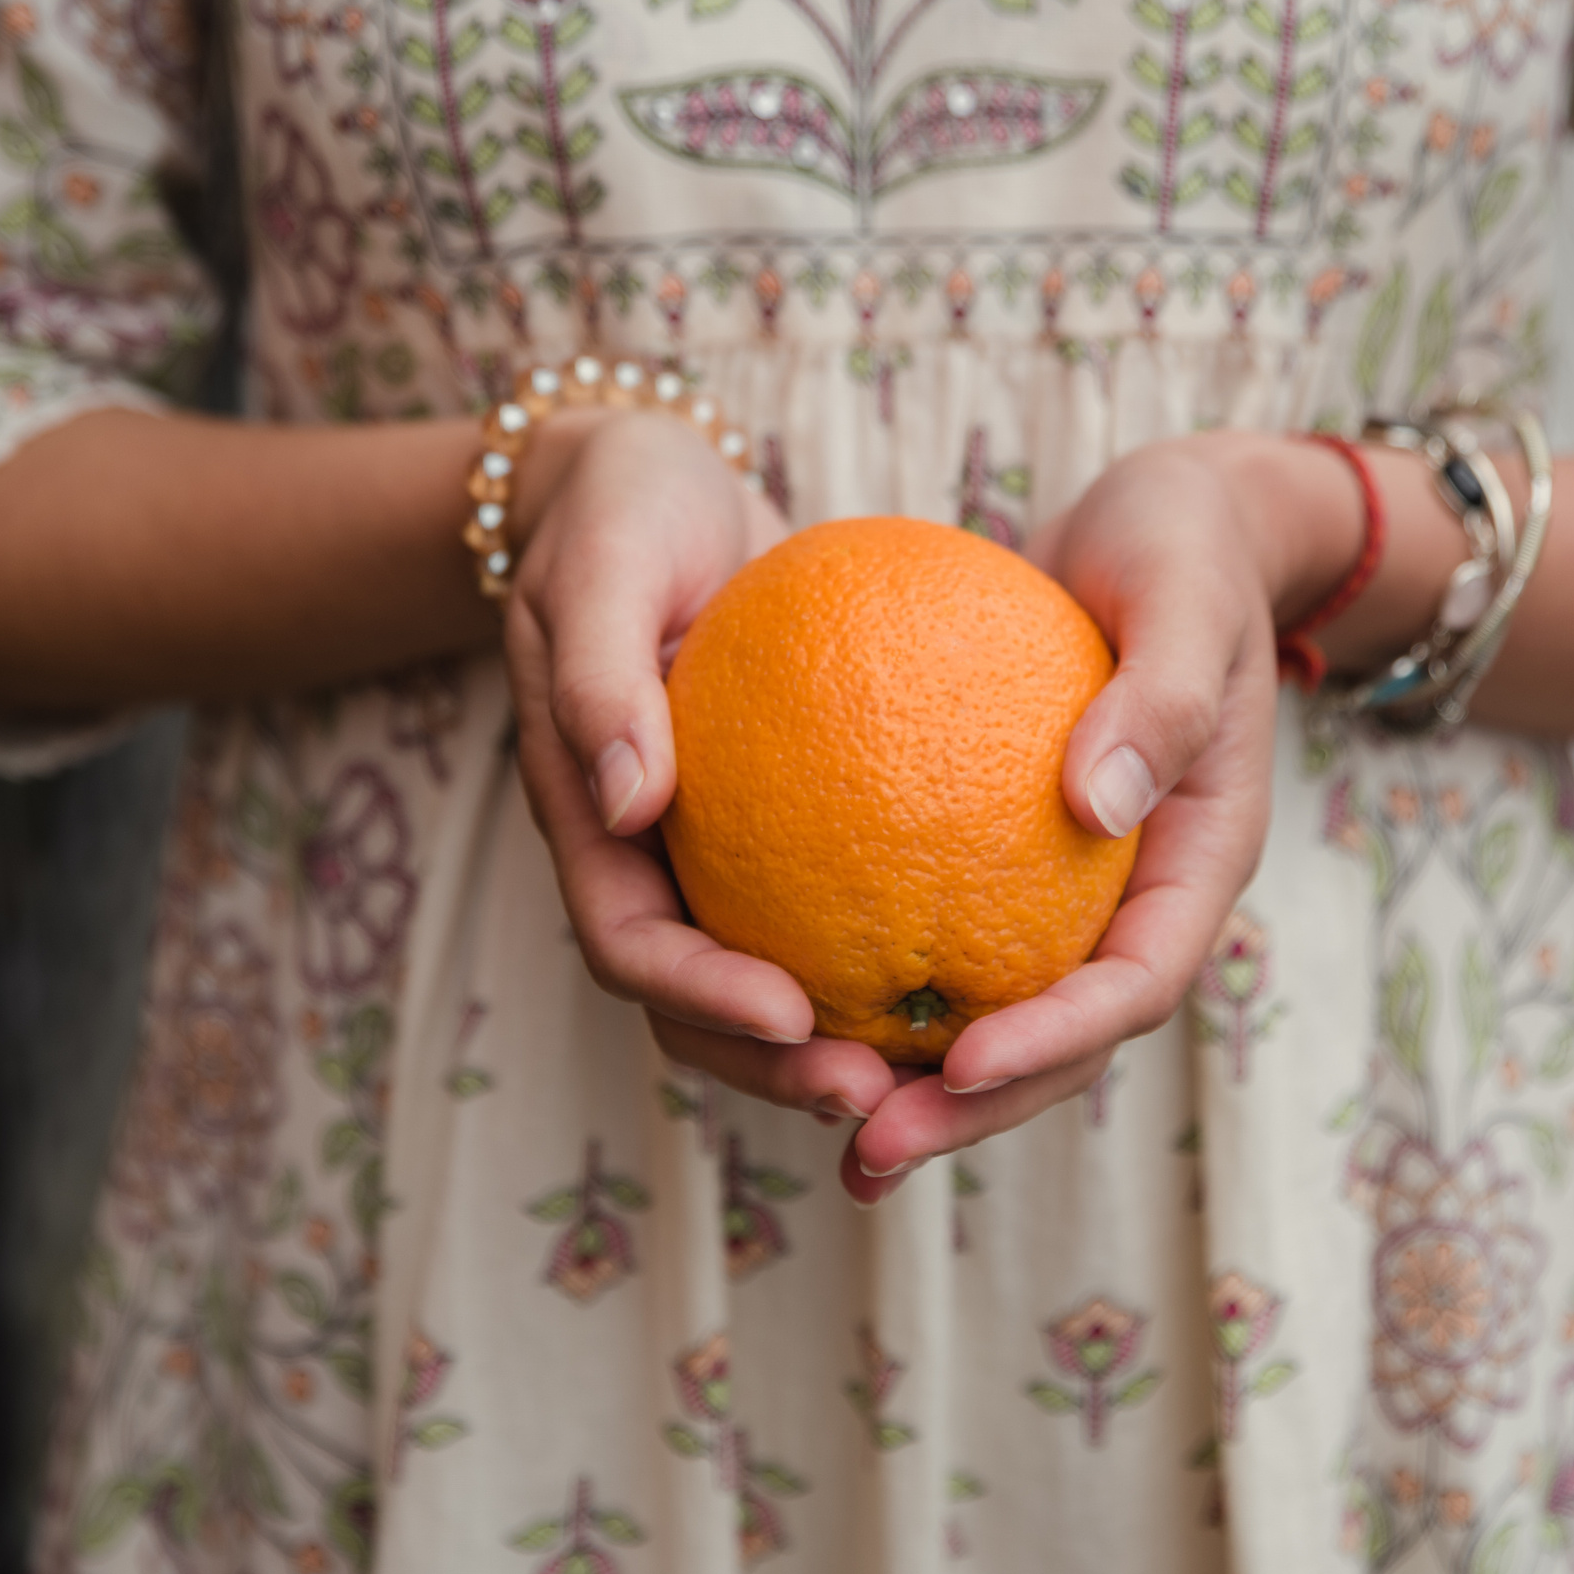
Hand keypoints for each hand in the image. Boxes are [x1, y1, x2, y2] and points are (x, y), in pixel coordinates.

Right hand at [504, 411, 913, 1122]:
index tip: (789, 1012)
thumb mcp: (599, 566)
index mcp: (589, 818)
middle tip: (878, 1093)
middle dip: (773, 1062)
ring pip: (761, 977)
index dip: (697, 997)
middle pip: (693, 1004)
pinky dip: (885, 948)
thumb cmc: (618, 511)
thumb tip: (630, 802)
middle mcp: (645, 856)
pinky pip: (830, 904)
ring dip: (833, 1037)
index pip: (628, 943)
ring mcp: (711, 848)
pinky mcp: (780, 822)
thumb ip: (600, 678)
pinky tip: (984, 960)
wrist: (651, 481)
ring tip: (934, 1071)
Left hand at [838, 433, 1354, 1202]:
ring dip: (919, 1085)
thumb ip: (1159, 698)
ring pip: (998, 1016)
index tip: (964, 1059)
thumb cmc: (1186, 551)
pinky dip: (874, 984)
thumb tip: (1097, 804)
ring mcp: (1070, 892)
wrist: (1166, 526)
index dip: (1058, 1040)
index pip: (1135, 984)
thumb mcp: (1188, 602)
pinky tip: (782, 1005)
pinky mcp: (1002, 861)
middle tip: (869, 1149)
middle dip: (970, 1109)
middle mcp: (1135, 901)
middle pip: (1062, 1043)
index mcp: (1196, 865)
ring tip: (827, 1131)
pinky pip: (940, 938)